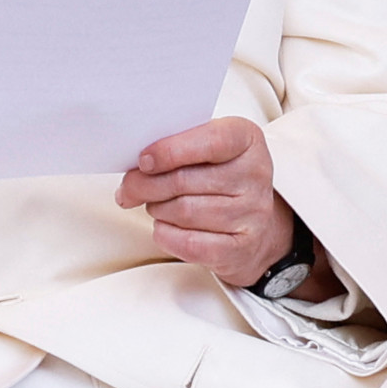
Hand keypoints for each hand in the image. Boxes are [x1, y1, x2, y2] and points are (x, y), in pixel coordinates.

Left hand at [117, 117, 303, 289]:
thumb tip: (136, 167)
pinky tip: (162, 227)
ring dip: (157, 209)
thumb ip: (177, 147)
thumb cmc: (221, 177)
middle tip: (130, 187)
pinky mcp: (242, 248)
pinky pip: (192, 244)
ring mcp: (252, 214)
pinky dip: (167, 235)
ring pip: (184, 212)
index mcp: (246, 139)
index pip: (209, 141)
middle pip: (185, 180)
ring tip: (154, 204)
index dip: (169, 151)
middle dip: (146, 185)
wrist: (256, 224)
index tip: (142, 160)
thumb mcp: (208, 149)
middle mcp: (255, 175)